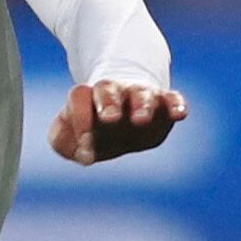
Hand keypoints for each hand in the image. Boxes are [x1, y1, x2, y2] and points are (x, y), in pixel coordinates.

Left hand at [52, 79, 187, 165]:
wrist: (124, 112)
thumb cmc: (94, 128)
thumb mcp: (72, 137)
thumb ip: (62, 141)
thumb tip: (78, 150)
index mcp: (88, 98)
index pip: (80, 97)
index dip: (79, 119)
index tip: (84, 148)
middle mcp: (114, 93)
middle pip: (108, 90)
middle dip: (108, 103)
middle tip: (109, 118)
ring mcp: (141, 96)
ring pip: (141, 95)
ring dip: (141, 106)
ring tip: (140, 120)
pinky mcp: (164, 104)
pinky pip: (172, 99)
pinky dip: (176, 104)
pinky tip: (179, 114)